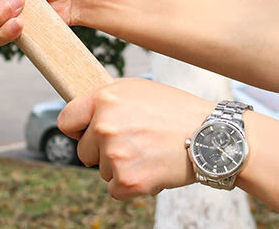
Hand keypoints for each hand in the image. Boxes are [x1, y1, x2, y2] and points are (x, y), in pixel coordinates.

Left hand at [57, 78, 214, 199]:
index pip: (66, 121)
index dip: (77, 129)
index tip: (86, 133)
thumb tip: (81, 110)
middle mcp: (105, 125)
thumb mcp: (137, 89)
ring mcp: (115, 154)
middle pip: (83, 150)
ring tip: (149, 152)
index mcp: (104, 99)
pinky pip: (115, 190)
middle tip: (133, 144)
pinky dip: (130, 186)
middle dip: (102, 151)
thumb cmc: (174, 110)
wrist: (213, 137)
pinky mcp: (128, 180)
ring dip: (121, 167)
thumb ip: (106, 99)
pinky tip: (151, 170)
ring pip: (102, 170)